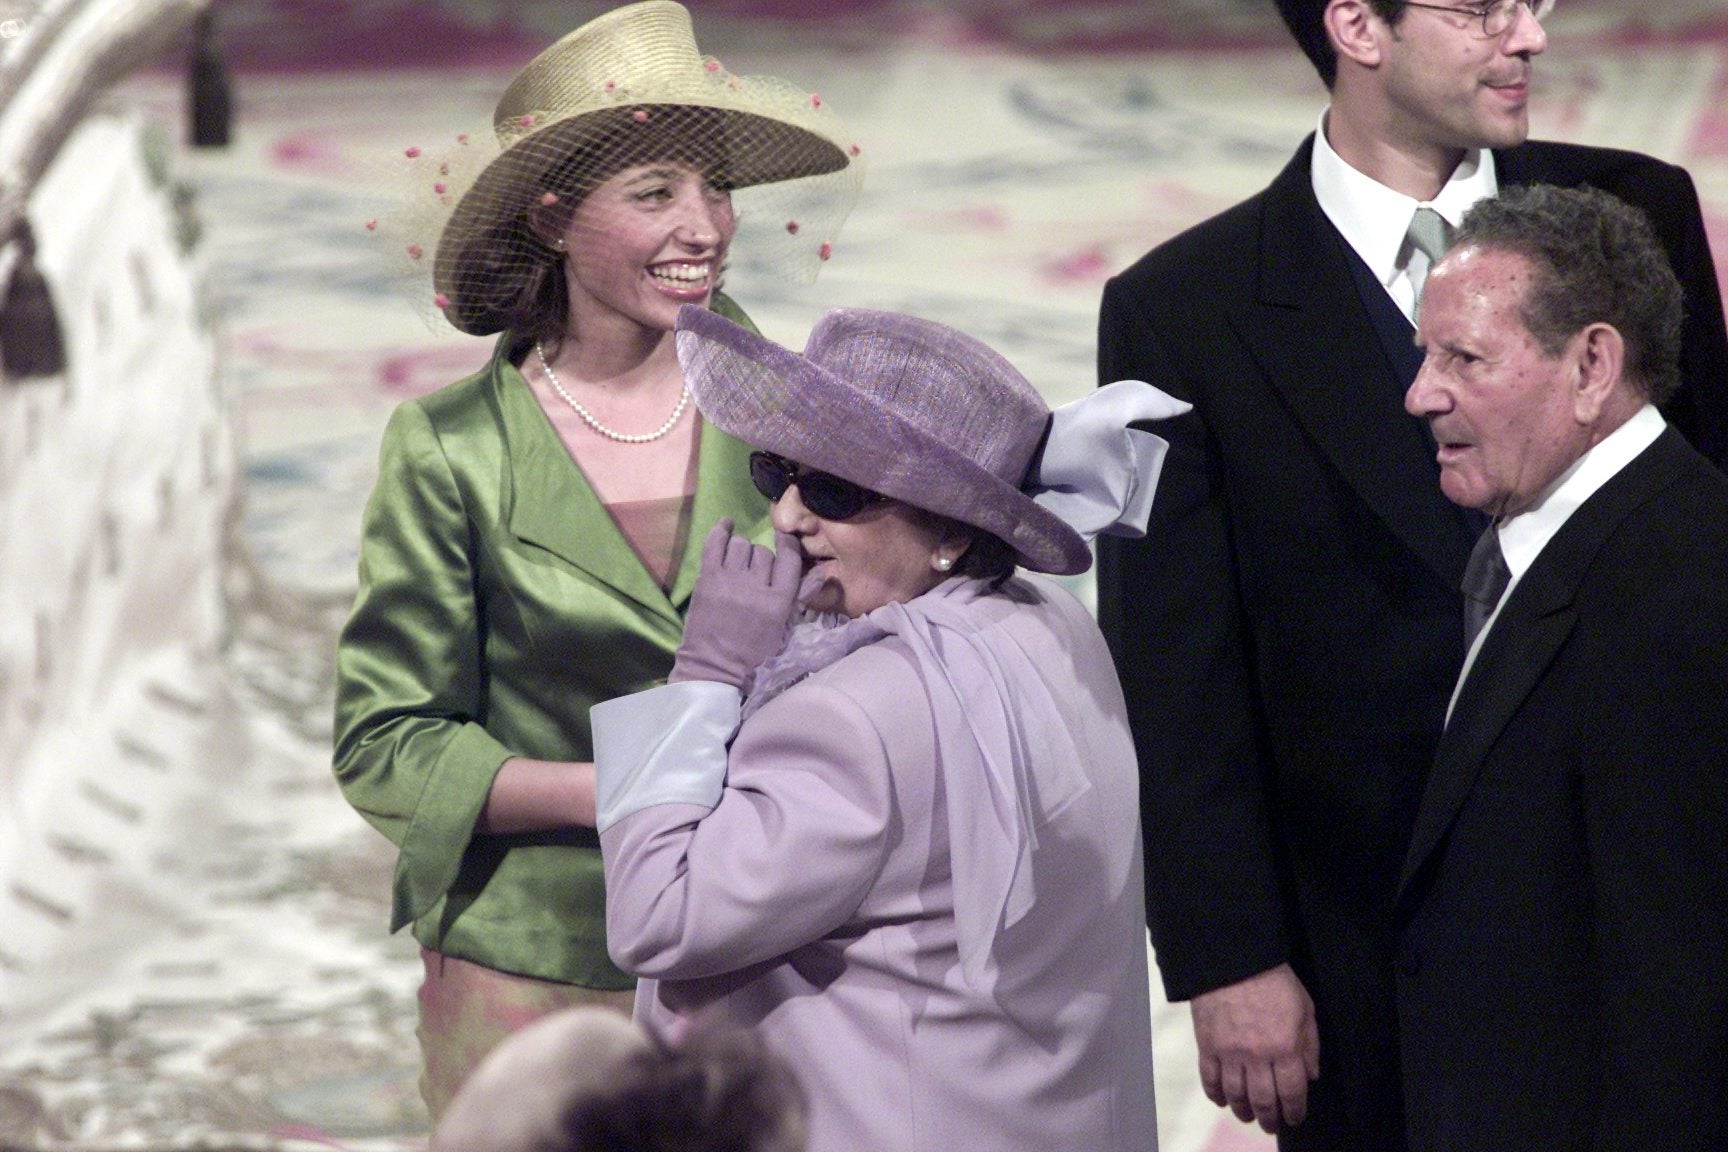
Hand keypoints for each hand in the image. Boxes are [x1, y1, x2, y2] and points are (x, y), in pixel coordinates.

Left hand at [670, 519, 802, 689]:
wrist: (714, 666)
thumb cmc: (754, 652)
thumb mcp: (785, 629)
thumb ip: (802, 598)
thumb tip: (823, 572)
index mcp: (779, 602)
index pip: (790, 559)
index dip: (788, 545)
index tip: (785, 543)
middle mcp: (756, 587)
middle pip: (764, 552)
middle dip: (762, 559)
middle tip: (755, 574)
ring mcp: (729, 580)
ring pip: (742, 544)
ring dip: (742, 550)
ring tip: (738, 563)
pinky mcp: (707, 578)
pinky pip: (715, 543)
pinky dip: (721, 531)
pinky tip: (727, 526)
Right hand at [1190, 963, 1319, 1132]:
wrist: (1234, 959)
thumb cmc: (1274, 981)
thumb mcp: (1305, 1008)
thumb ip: (1310, 1044)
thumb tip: (1311, 1076)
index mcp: (1285, 1047)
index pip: (1292, 1092)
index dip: (1295, 1111)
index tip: (1295, 1118)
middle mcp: (1256, 1056)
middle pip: (1263, 1100)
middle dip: (1269, 1118)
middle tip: (1271, 1125)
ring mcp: (1229, 1052)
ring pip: (1235, 1095)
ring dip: (1243, 1111)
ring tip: (1247, 1115)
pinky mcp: (1207, 1045)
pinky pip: (1209, 1078)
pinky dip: (1215, 1094)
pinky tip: (1222, 1100)